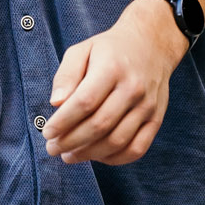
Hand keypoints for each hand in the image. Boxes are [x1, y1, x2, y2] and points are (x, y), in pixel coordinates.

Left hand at [43, 0, 186, 165]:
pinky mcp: (156, 118)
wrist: (151, 44)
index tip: (47, 133)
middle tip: (53, 148)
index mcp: (112, 67)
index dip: (63, 122)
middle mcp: (133, 87)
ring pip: (117, 141)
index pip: (85, 102)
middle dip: (71, 142)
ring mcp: (147, 105)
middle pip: (100, 125)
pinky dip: (115, 159)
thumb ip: (66, 75)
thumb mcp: (82, 50)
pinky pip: (137, 148)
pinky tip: (96, 156)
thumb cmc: (109, 50)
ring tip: (69, 155)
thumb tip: (56, 103)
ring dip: (89, 154)